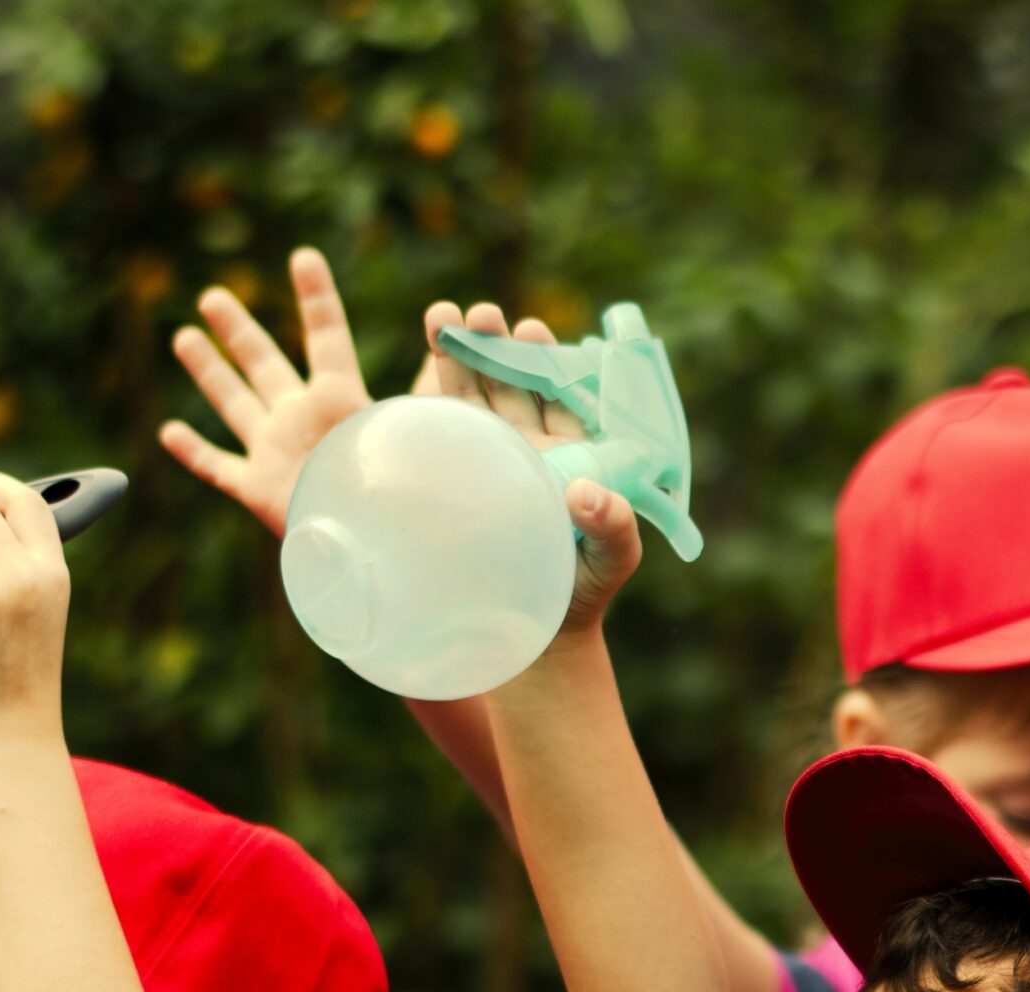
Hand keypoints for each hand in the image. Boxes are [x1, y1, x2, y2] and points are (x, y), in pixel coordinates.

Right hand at [160, 247, 417, 536]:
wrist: (378, 548)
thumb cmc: (403, 487)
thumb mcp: (423, 424)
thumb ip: (435, 380)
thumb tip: (460, 325)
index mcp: (339, 399)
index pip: (327, 335)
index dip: (316, 296)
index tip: (304, 256)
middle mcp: (301, 419)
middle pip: (264, 362)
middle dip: (238, 330)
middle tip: (213, 296)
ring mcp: (275, 453)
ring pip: (233, 402)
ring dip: (207, 372)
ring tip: (184, 336)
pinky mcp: (256, 489)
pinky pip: (217, 467)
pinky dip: (193, 453)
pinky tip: (168, 433)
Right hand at [425, 298, 641, 637]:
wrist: (533, 639)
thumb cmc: (583, 596)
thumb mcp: (613, 562)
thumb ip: (614, 528)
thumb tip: (587, 493)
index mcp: (574, 451)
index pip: (561, 392)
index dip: (547, 361)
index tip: (531, 334)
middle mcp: (532, 448)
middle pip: (515, 383)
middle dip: (497, 345)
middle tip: (482, 314)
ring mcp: (491, 462)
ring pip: (475, 396)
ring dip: (459, 355)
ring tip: (443, 316)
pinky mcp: (456, 481)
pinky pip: (443, 432)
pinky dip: (431, 399)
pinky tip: (416, 370)